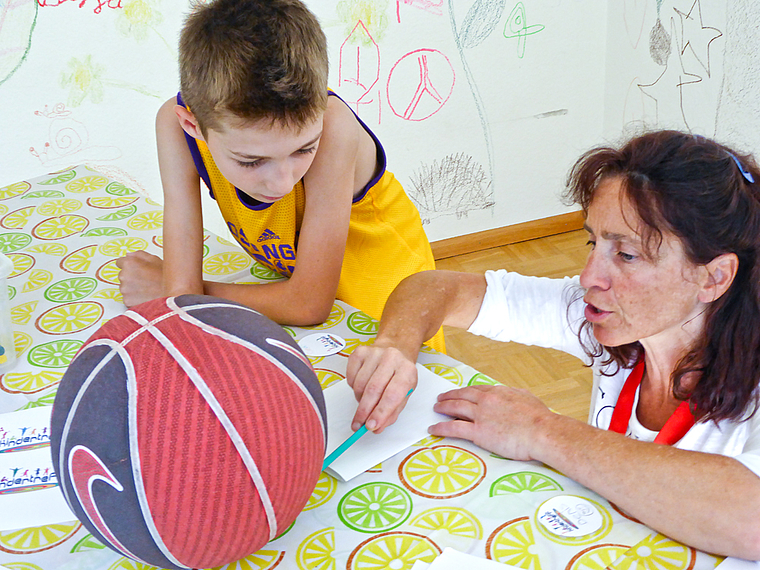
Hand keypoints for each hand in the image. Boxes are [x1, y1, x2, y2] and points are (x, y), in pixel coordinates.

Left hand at [115, 250, 164, 306]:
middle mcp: (124, 276)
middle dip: (131, 276)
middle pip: (123, 275)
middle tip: (145, 279)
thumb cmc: (166, 278)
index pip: (120, 262)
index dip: (129, 265)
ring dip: (132, 287)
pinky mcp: (127, 301)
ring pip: (125, 287)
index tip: (135, 269)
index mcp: (129, 263)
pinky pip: (128, 297)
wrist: (173, 295)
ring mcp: (124, 289)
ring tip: (147, 288)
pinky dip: (134, 297)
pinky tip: (145, 295)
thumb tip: (129, 255)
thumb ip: (139, 255)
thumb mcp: (155, 260)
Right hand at [346, 344, 417, 433]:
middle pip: (373, 390)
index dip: (380, 413)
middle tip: (359, 425)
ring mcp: (375, 352)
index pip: (393, 395)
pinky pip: (350, 377)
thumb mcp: (405, 393)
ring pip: (360, 385)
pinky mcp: (360, 351)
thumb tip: (376, 427)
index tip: (371, 426)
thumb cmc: (400, 373)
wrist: (396, 348)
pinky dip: (353, 387)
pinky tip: (362, 385)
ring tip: (366, 400)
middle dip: (364, 411)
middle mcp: (392, 358)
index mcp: (407, 370)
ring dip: (359, 399)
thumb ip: (392, 413)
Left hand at [429, 385, 553, 460]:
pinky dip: (441, 427)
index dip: (464, 391)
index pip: (476, 389)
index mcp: (498, 392)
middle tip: (440, 398)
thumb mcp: (527, 397)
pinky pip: (454, 427)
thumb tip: (513, 393)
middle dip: (449, 396)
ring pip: (455, 408)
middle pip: (461, 396)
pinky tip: (434, 428)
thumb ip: (515, 393)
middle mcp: (486, 400)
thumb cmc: (540, 418)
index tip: (459, 393)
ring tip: (436, 409)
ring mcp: (480, 415)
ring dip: (443, 408)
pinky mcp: (478, 432)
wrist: (542, 432)